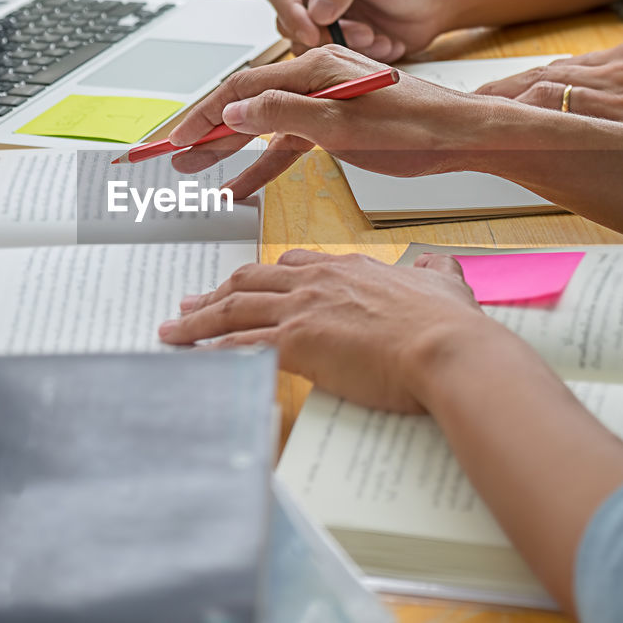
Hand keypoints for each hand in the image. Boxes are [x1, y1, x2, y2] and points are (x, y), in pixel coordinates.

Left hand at [159, 250, 493, 412]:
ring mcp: (304, 309)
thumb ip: (434, 273)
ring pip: (234, 309)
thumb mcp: (445, 284)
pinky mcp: (296, 342)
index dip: (264, 276)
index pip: (293, 264)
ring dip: (198, 319)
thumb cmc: (449, 325)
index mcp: (349, 268)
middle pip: (252, 280)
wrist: (447, 349)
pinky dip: (211, 350)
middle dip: (216, 292)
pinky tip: (194, 358)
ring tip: (172, 329)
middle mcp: (318, 282)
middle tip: (190, 301)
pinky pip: (239, 344)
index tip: (247, 284)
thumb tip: (437, 266)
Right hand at [168, 45, 492, 197]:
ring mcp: (324, 101)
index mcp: (315, 68)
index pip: (244, 88)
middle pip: (246, 103)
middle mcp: (315, 78)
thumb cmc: (416, 125)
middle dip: (207, 130)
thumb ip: (286, 116)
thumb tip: (234, 111)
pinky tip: (241, 185)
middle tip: (171, 154)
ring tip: (193, 169)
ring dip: (229, 148)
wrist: (461, 134)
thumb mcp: (345, 126)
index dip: (207, 114)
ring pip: (264, 125)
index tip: (178, 137)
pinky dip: (264, 163)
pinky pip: (289, 144)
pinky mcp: (336, 124)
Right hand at [264, 0, 452, 61]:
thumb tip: (315, 9)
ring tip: (375, 35)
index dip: (289, 12)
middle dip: (321, 35)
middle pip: (286, 22)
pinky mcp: (335, 40)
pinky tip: (381, 42)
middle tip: (361, 33)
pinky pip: (328, 59)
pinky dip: (355, 56)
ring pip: (305, 45)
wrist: (436, 3)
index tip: (311, 30)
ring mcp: (321, 17)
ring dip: (343, 46)